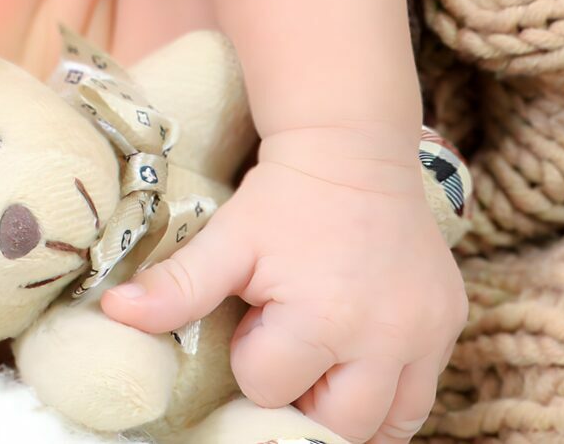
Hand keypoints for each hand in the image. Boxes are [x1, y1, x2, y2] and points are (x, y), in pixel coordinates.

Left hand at [99, 125, 466, 443]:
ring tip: (323, 364)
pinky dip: (391, 392)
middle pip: (336, 422)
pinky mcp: (449, 323)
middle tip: (289, 346)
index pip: (271, 387)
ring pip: (390, 423)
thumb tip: (114, 313)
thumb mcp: (227, 239)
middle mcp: (386, 337)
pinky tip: (360, 363)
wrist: (352, 147)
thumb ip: (176, 286)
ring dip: (351, 407)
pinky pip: (422, 393)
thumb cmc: (283, 197)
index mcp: (326, 318)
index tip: (256, 315)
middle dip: (302, 394)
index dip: (252, 358)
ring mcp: (426, 333)